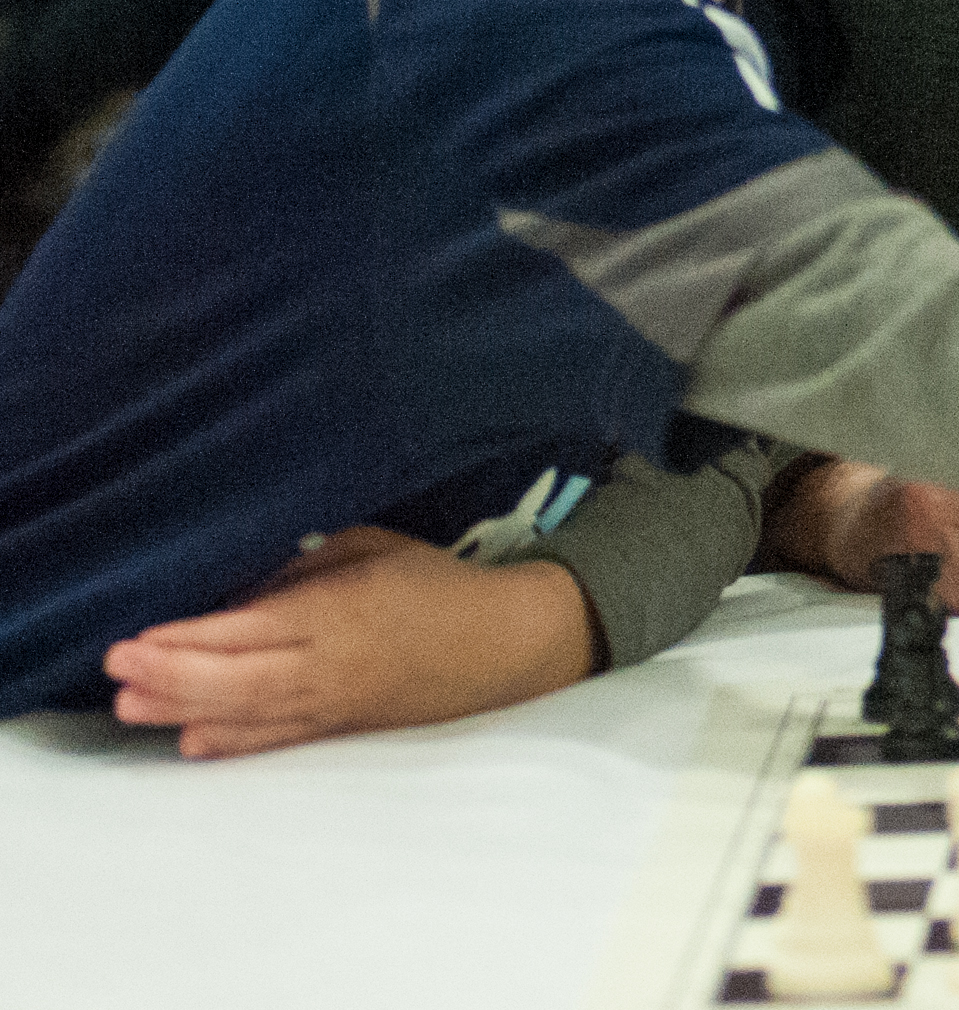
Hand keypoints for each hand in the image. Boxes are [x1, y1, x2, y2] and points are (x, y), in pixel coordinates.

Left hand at [100, 526, 596, 758]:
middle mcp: (333, 664)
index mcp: (341, 610)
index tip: (136, 639)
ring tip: (132, 710)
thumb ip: (304, 565)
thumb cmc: (439, 585)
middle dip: (173, 678)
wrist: (508, 644)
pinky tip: (194, 743)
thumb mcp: (374, 547)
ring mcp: (338, 704)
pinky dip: (235, 743)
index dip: (189, 638)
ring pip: (251, 714)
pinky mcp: (346, 729)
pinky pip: (282, 740)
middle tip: (117, 674)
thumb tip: (241, 592)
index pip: (251, 627)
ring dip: (186, 713)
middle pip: (241, 678)